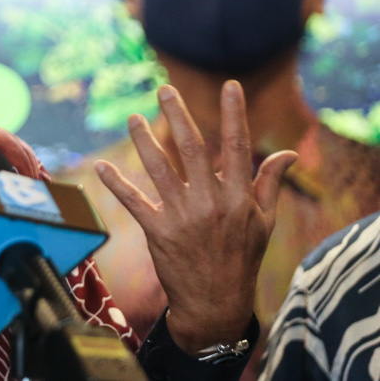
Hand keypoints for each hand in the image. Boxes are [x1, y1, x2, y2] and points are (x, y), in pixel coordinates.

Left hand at [95, 81, 295, 353]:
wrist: (216, 302)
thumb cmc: (241, 257)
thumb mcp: (264, 222)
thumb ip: (270, 184)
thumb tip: (286, 153)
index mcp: (239, 197)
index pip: (237, 146)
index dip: (234, 114)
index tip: (230, 85)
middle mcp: (211, 203)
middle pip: (191, 149)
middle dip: (178, 115)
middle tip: (164, 88)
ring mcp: (183, 217)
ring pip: (159, 169)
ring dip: (144, 140)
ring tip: (133, 117)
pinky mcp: (159, 232)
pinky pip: (134, 202)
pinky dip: (116, 184)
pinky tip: (102, 167)